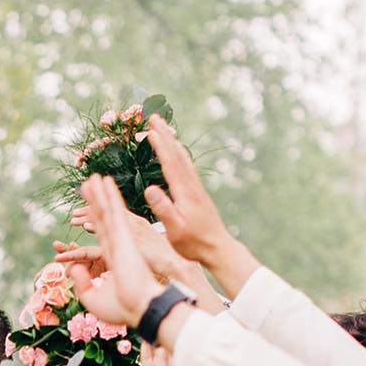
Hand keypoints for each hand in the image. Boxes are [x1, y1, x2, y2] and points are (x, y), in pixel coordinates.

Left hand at [69, 176, 163, 329]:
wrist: (142, 306)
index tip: (76, 219)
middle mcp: (118, 245)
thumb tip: (70, 269)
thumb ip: (81, 284)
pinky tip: (104, 181)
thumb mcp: (94, 299)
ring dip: (99, 194)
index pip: (98, 238)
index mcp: (114, 259)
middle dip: (94, 202)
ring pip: (107, 211)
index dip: (89, 226)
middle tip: (87, 185)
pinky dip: (109, 196)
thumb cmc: (124, 309)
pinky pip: (115, 211)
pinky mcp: (125, 235)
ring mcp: (122, 238)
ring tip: (91, 177)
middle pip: (102, 219)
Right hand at [142, 116, 249, 286]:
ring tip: (164, 129)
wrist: (217, 248)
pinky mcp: (198, 193)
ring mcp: (196, 188)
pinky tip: (179, 153)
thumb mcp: (174, 228)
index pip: (169, 162)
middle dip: (165, 135)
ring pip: (183, 158)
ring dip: (172, 142)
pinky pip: (187, 167)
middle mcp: (191, 185)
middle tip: (154, 117)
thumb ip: (162, 208)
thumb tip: (149, 188)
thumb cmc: (192, 243)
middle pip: (177, 154)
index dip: (160, 144)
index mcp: (184, 192)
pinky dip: (180, 154)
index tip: (150, 128)